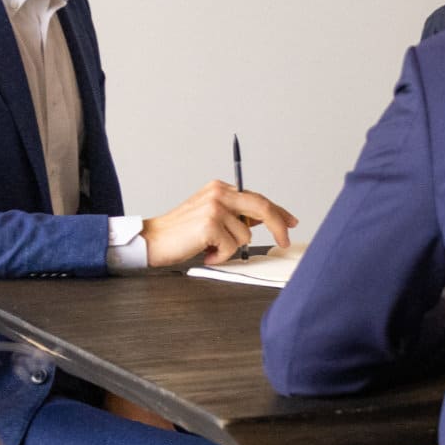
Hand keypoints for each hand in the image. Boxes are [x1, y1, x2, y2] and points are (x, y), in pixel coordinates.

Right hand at [141, 180, 297, 267]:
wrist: (153, 240)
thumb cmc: (180, 232)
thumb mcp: (211, 216)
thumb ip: (235, 215)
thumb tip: (262, 222)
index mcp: (219, 188)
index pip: (257, 197)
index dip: (278, 211)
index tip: (290, 222)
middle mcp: (218, 193)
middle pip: (262, 207)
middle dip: (278, 226)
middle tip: (284, 240)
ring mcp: (214, 208)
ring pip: (245, 235)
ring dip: (230, 248)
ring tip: (211, 248)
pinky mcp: (209, 225)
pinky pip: (231, 247)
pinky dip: (221, 256)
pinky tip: (206, 253)